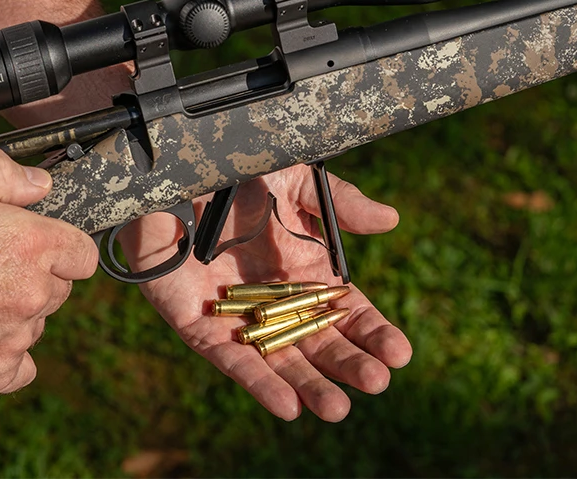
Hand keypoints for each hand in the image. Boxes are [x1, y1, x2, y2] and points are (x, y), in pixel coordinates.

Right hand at [0, 148, 98, 394]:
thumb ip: (1, 175)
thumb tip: (39, 183)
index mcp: (30, 245)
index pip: (81, 252)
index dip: (58, 244)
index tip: (31, 244)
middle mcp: (31, 294)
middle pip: (58, 288)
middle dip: (33, 277)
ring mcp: (13, 339)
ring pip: (35, 324)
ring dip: (13, 314)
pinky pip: (18, 366)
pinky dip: (0, 355)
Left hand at [130, 165, 411, 421]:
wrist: (177, 167)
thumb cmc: (238, 171)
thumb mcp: (298, 183)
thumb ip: (341, 205)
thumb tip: (391, 220)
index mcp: (306, 268)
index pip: (346, 311)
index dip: (372, 333)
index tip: (400, 354)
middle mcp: (277, 298)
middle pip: (318, 341)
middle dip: (348, 365)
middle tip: (378, 384)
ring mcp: (239, 315)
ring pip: (280, 360)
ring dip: (309, 386)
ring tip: (337, 409)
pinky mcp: (198, 323)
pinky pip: (231, 360)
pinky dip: (258, 383)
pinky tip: (287, 407)